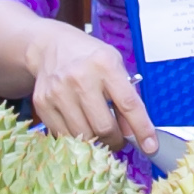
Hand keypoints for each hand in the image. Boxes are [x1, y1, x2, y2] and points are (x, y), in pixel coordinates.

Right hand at [24, 24, 149, 147]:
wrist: (49, 46)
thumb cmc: (88, 57)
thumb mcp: (114, 66)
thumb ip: (126, 97)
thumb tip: (132, 132)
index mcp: (105, 64)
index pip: (128, 104)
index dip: (142, 129)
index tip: (151, 147)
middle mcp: (80, 78)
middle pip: (104, 127)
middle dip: (116, 140)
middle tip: (118, 139)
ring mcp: (58, 92)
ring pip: (84, 136)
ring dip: (96, 141)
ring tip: (99, 132)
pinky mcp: (42, 104)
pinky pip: (64, 135)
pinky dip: (76, 138)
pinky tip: (80, 126)